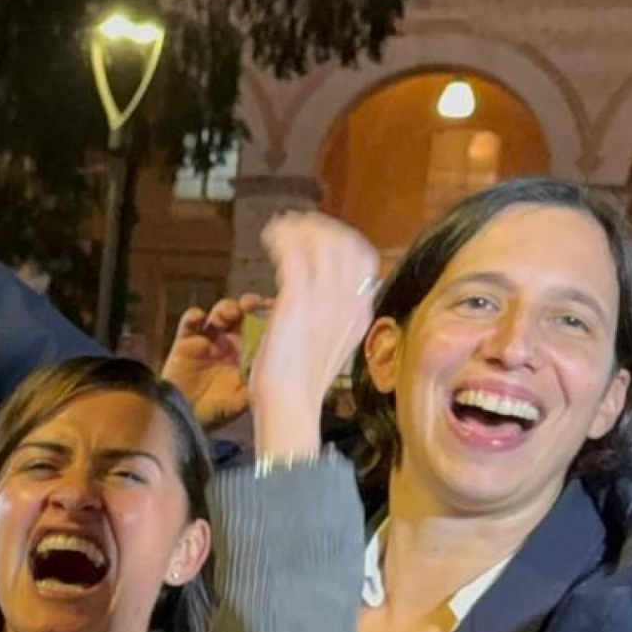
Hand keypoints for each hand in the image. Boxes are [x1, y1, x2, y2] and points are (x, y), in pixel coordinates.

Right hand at [161, 294, 270, 430]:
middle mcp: (230, 343)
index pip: (262, 326)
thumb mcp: (243, 398)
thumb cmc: (216, 412)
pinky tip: (200, 320)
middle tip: (250, 306)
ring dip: (225, 308)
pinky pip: (190, 321)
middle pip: (243, 313)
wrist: (184, 419)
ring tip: (228, 315)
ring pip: (219, 313)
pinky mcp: (185, 341)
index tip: (273, 309)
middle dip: (249, 305)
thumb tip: (273, 362)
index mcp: (247, 353)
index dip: (268, 315)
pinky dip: (195, 315)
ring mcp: (208, 340)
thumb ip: (257, 380)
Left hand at [247, 213, 379, 461]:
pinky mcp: (298, 299)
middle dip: (319, 228)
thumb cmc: (301, 383)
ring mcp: (325, 299)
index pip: (362, 258)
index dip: (341, 240)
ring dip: (299, 229)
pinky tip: (269, 237)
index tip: (318, 236)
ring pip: (321, 242)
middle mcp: (349, 302)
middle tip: (295, 225)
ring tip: (279, 228)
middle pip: (345, 243)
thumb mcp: (329, 345)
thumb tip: (325, 297)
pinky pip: (294, 253)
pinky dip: (282, 238)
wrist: (290, 406)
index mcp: (361, 314)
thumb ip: (334, 318)